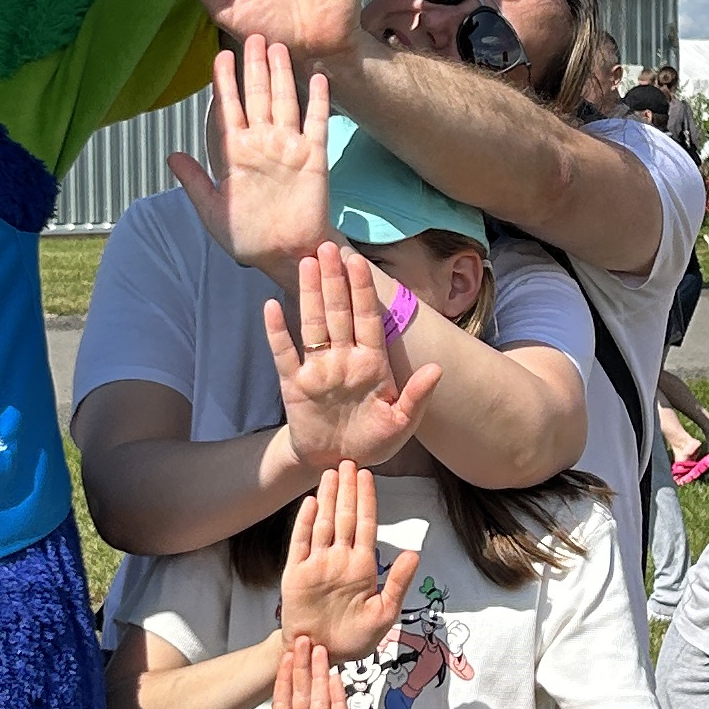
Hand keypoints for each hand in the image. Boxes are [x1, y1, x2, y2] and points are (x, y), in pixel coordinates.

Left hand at [167, 39, 333, 276]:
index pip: (228, 110)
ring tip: (277, 47)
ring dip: (281, 74)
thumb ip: (195, 182)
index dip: (224, 84)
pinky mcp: (314, 157)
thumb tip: (171, 155)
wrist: (285, 255)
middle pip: (256, 97)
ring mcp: (289, 147)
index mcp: (235, 154)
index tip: (219, 58)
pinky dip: (318, 100)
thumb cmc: (247, 238)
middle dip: (252, 67)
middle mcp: (262, 144)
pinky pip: (316, 122)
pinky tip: (317, 77)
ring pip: (284, 101)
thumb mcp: (213, 212)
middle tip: (251, 37)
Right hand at [265, 238, 439, 471]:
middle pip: (338, 312)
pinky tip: (272, 306)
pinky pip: (284, 353)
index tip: (358, 261)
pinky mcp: (295, 383)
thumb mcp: (401, 424)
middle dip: (333, 279)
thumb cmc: (374, 441)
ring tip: (306, 263)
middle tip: (327, 246)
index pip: (367, 318)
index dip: (362, 290)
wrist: (338, 462)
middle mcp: (344, 359)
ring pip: (313, 324)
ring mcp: (319, 368)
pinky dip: (277, 331)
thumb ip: (417, 397)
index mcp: (372, 364)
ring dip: (309, 294)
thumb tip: (437, 369)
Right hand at [277, 460, 419, 663]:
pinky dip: (304, 523)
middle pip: (344, 517)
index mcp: (363, 566)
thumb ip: (397, 582)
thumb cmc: (354, 638)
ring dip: (327, 498)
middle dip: (347, 489)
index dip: (367, 500)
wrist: (322, 655)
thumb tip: (414, 553)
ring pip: (323, 523)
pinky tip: (310, 503)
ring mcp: (317, 564)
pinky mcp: (297, 574)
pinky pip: (301, 544)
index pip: (366, 525)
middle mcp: (340, 560)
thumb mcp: (384, 613)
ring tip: (330, 473)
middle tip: (349, 461)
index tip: (368, 475)